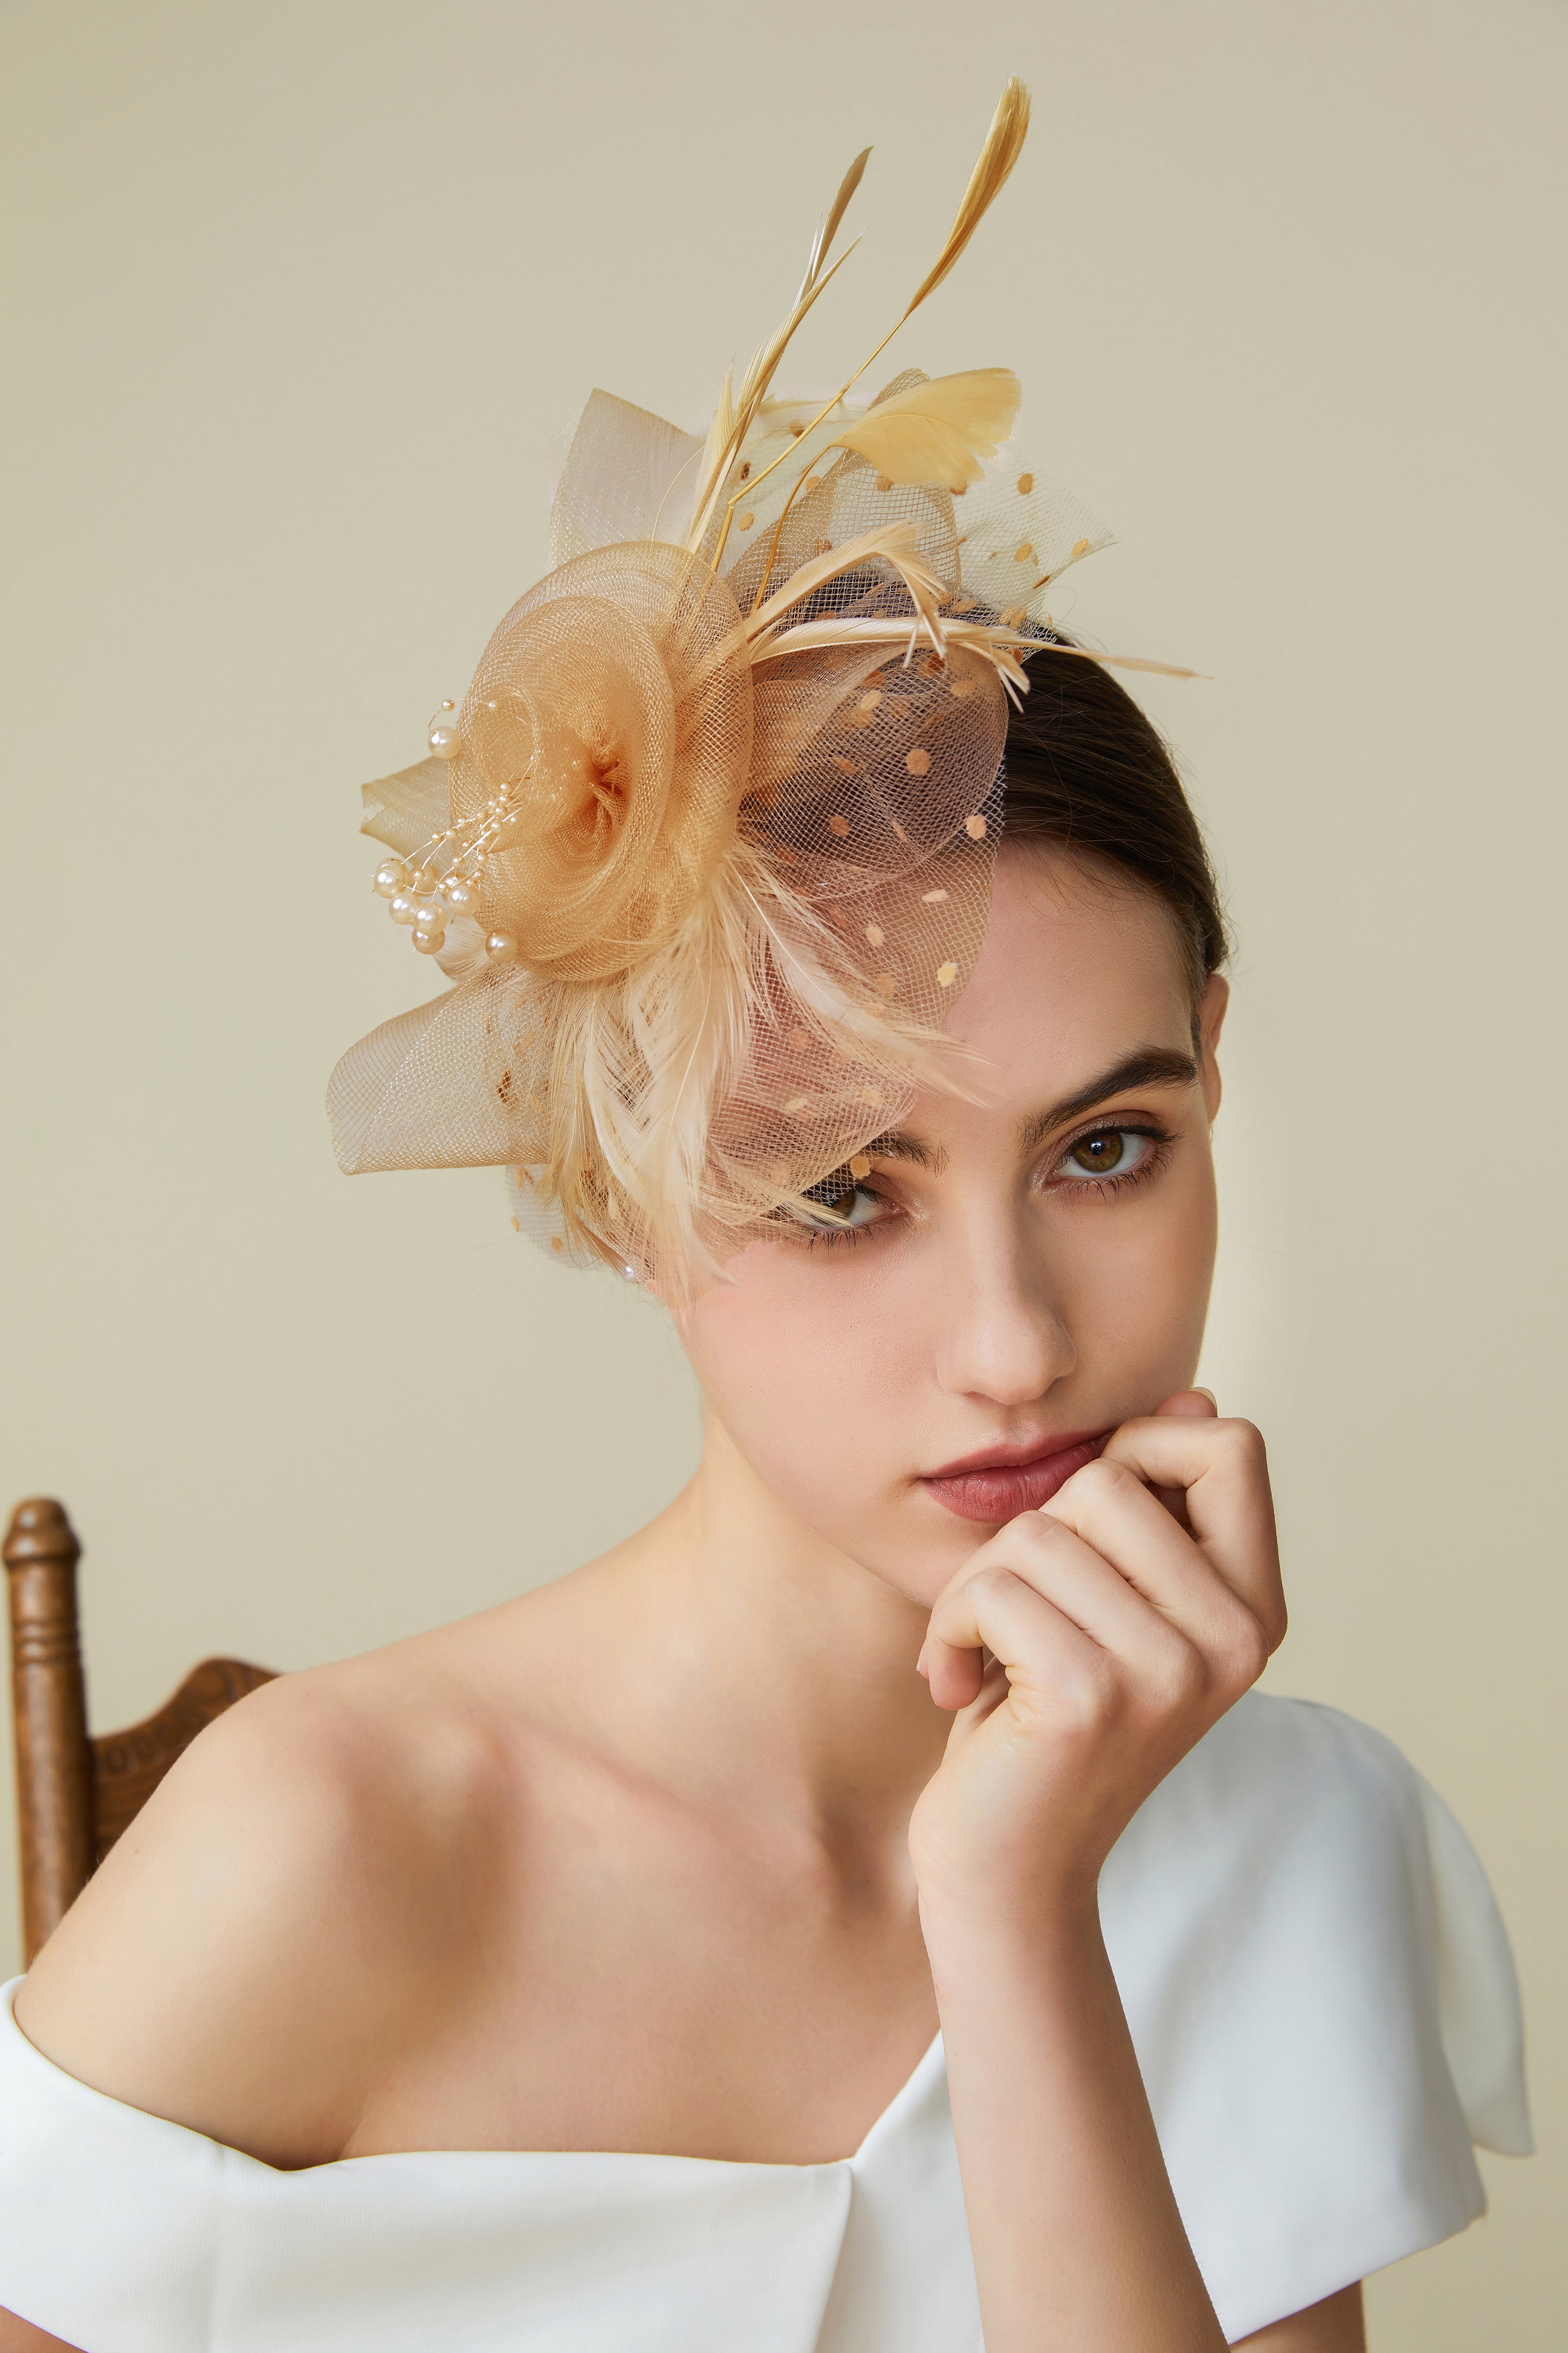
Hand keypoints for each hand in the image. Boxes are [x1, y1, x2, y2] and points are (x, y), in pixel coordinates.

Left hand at [908, 1393, 1285, 1929]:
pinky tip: (957, 1688)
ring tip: (990, 1658)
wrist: (1008, 1873)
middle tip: (1022, 1618)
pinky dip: (948, 1628)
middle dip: (1034, 1535)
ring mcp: (1170, 1672)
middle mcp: (1233, 1639)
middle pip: (1109, 1477)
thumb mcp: (1112, 1604)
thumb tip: (1195, 1400)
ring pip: (1039, 1529)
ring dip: (980, 1588)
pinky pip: (991, 1587)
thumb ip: (1158, 1513)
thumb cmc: (1044, 1717)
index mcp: (1255, 1607)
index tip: (1090, 1528)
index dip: (1143, 1451)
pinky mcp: (1092, 1699)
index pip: (1231, 1446)